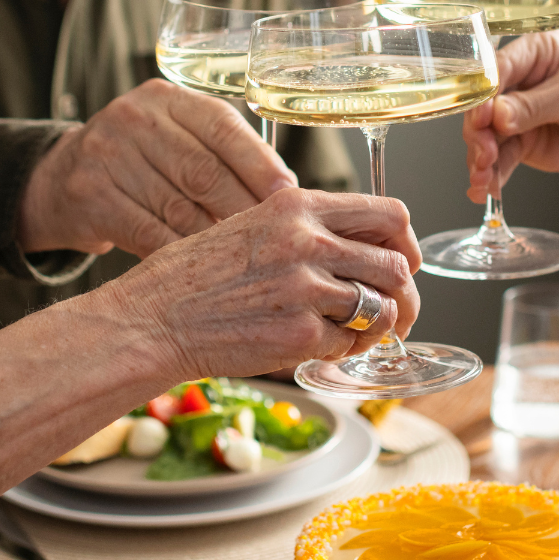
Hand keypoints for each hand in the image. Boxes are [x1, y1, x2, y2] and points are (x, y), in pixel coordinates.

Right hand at [17, 79, 297, 256]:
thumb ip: (217, 152)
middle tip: (275, 239)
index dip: (259, 163)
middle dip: (243, 209)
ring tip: (245, 259)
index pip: (222, 127)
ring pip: (179, 207)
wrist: (58, 179)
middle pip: (203, 170)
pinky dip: (181, 255)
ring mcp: (107, 155)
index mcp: (166, 99)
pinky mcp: (90, 196)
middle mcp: (135, 119)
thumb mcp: (170, 137)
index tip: (289, 195)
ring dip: (216, 240)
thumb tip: (284, 195)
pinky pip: (149, 233)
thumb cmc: (137, 162)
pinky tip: (203, 270)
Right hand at [111, 189, 423, 379]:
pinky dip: (339, 353)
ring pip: (381, 309)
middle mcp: (308, 241)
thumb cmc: (192, 278)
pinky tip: (313, 349)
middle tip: (394, 315)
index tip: (403, 265)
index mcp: (298, 206)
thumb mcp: (252, 227)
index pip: (390, 214)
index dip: (406, 245)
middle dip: (403, 296)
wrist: (152, 320)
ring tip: (348, 336)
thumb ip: (306, 231)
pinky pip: (347, 346)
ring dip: (373, 329)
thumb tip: (362, 252)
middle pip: (397, 266)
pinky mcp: (300, 335)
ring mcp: (307, 289)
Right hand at [464, 30, 558, 236]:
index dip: (485, 92)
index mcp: (538, 51)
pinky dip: (490, 175)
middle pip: (485, 102)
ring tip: (483, 176)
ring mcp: (518, 114)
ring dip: (481, 157)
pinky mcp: (521, 144)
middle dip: (479, 130)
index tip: (483, 116)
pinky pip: (498, 159)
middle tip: (483, 151)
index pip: (499, 66)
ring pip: (486, 133)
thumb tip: (497, 115)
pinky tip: (485, 189)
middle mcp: (522, 79)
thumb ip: (535, 105)